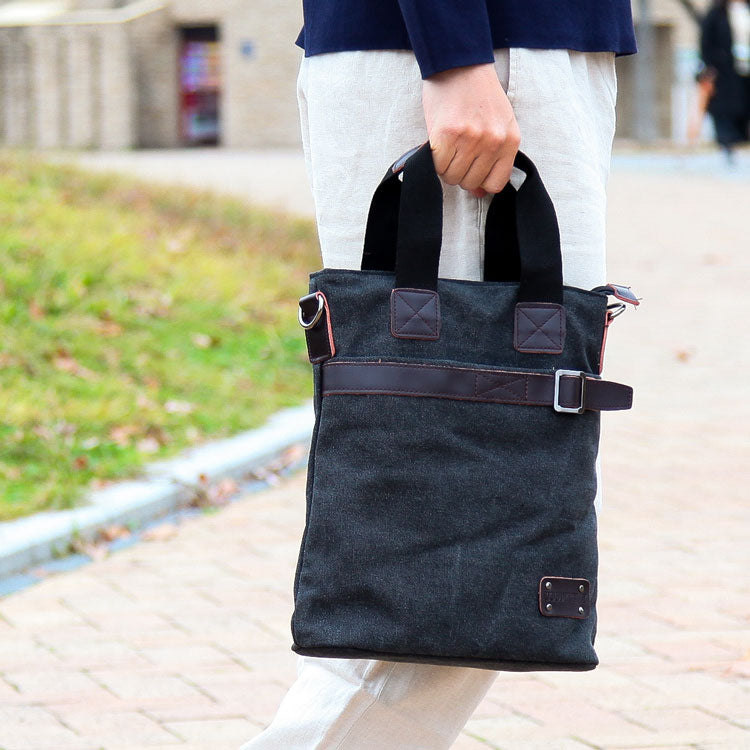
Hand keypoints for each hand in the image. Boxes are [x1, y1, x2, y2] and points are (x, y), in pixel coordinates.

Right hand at [422, 63, 520, 197]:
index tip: (472, 172)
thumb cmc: (478, 94)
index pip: (495, 184)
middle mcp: (493, 142)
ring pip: (452, 177)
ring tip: (447, 147)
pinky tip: (437, 144)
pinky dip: (434, 160)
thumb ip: (493, 159)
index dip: (480, 182)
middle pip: (471, 182)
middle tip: (456, 154)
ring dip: (445, 167)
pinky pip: (437, 165)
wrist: (460, 64)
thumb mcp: (498, 124)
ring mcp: (470, 139)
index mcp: (510, 140)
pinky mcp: (447, 135)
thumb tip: (479, 193)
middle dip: (460, 173)